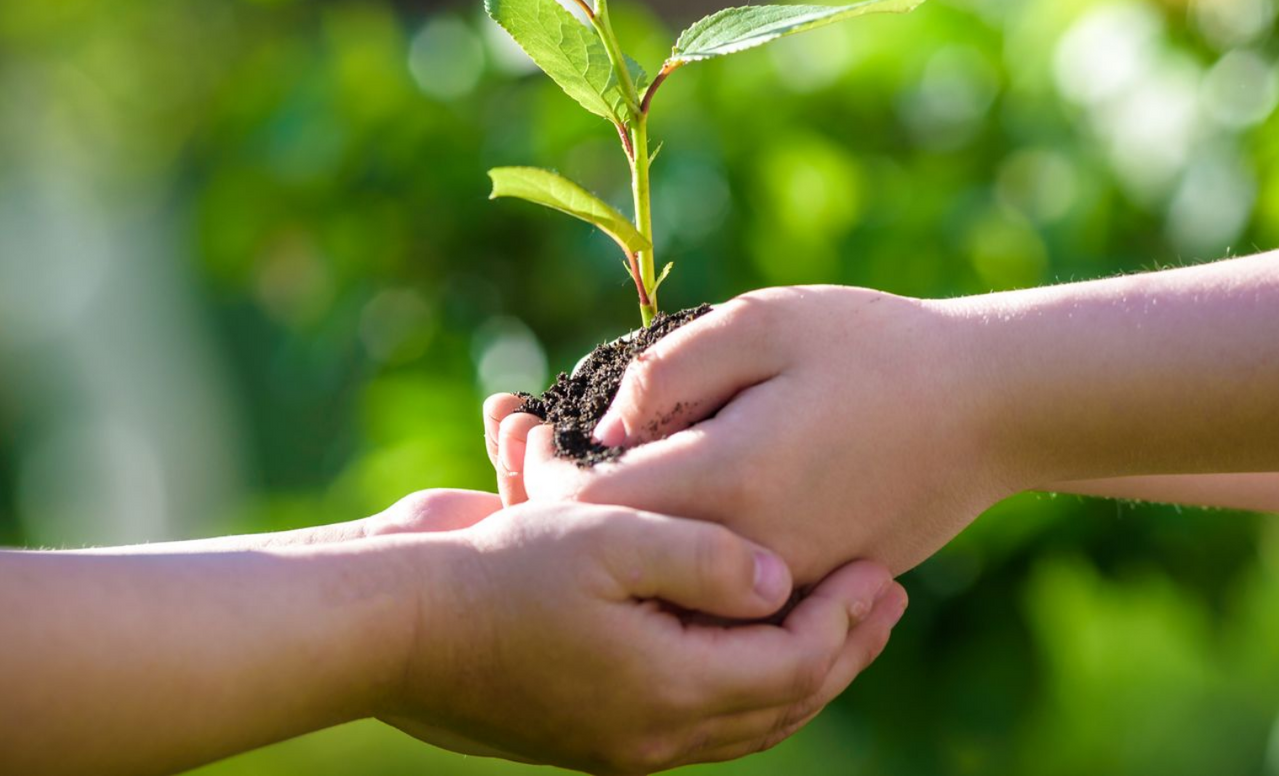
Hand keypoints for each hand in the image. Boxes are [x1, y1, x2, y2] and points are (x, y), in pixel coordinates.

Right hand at [386, 500, 906, 773]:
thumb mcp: (609, 540)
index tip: (881, 564)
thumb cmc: (496, 571)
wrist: (391, 624)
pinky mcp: (590, 723)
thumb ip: (704, 559)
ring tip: (837, 618)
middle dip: (842, 649)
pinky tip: (748, 640)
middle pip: (781, 704)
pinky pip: (693, 717)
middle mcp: (652, 732)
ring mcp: (620, 737)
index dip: (846, 618)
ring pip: (741, 719)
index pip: (794, 666)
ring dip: (799, 668)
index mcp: (666, 692)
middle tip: (887, 595)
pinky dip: (740, 680)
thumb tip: (780, 580)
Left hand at [485, 286, 1012, 582]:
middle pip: (616, 556)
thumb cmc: (877, 349)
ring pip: (659, 583)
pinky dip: (665, 555)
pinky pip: (711, 592)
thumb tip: (600, 425)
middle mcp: (749, 554)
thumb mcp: (768, 322)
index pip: (592, 505)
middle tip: (521, 444)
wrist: (991, 411)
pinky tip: (650, 501)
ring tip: (571, 471)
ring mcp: (782, 584)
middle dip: (557, 503)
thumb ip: (672, 367)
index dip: (540, 470)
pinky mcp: (807, 591)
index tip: (524, 425)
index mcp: (730, 480)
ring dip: (607, 534)